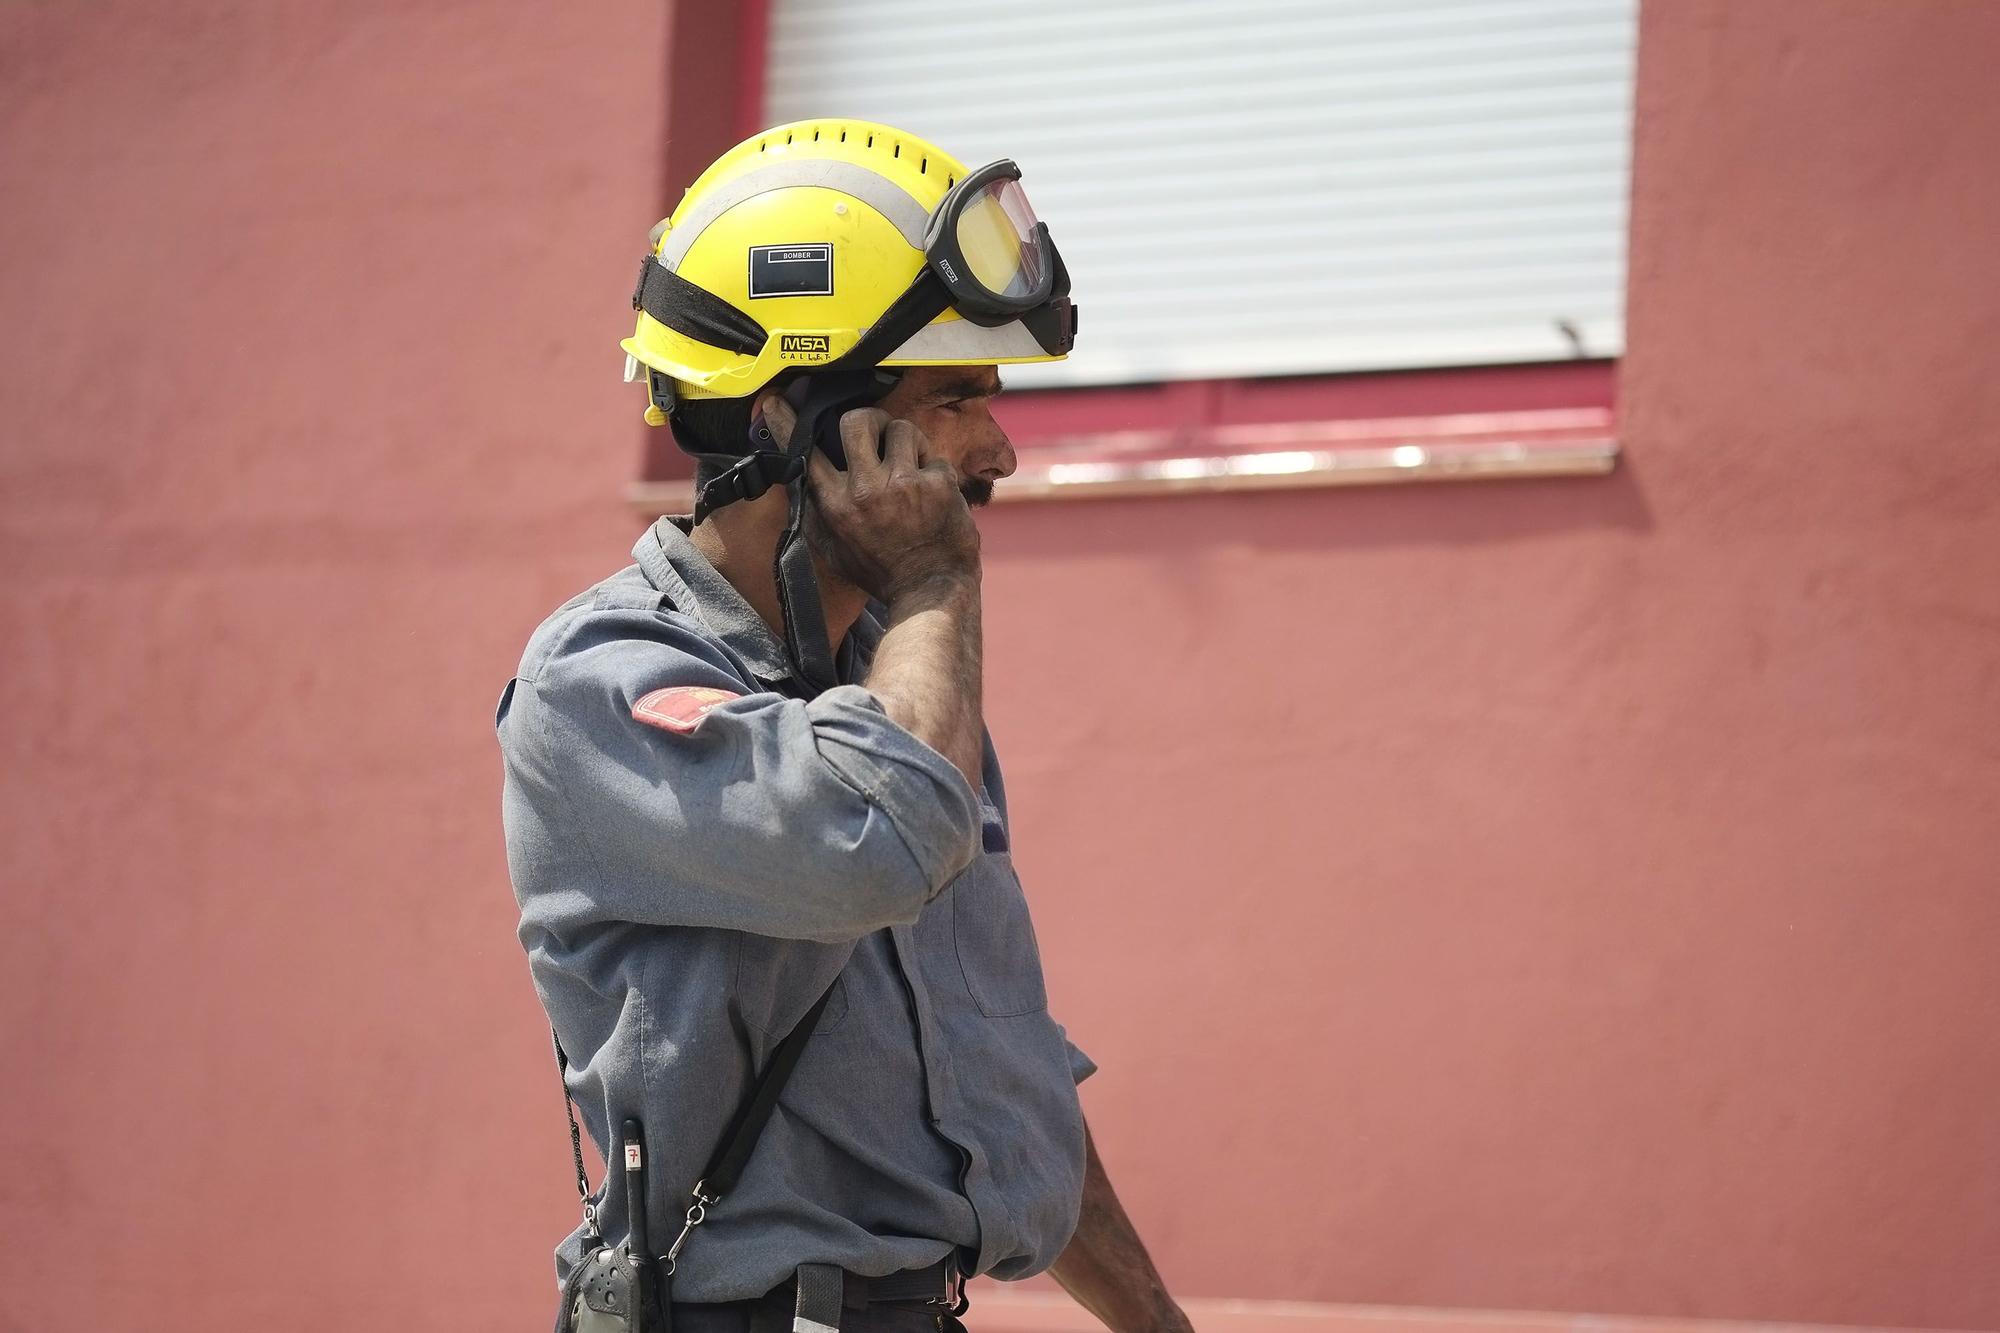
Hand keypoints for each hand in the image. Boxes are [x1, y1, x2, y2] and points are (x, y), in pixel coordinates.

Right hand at [763, 395, 979, 600]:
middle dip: (870, 419)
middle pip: (857, 421)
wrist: (929, 589)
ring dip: (907, 441)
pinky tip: (935, 491)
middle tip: (878, 430)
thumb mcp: (834, 550)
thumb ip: (815, 515)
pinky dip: (935, 468)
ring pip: (901, 428)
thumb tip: (798, 481)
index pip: (806, 453)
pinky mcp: (937, 483)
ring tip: (911, 463)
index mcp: (836, 504)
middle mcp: (866, 489)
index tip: (776, 402)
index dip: (787, 424)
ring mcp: (903, 483)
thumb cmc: (881, 572)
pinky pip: (934, 455)